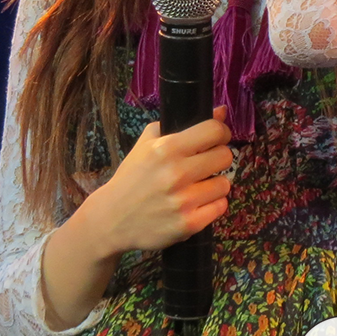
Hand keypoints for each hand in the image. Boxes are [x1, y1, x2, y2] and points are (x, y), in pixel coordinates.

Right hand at [84, 106, 233, 257]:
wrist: (111, 218)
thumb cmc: (132, 177)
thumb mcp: (148, 144)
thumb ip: (183, 124)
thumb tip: (221, 112)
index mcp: (167, 148)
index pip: (214, 131)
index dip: (221, 133)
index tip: (218, 138)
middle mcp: (176, 173)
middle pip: (225, 156)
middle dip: (219, 158)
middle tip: (207, 163)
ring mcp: (183, 200)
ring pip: (225, 184)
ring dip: (215, 184)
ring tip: (198, 186)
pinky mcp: (189, 224)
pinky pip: (220, 207)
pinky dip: (212, 205)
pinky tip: (198, 203)